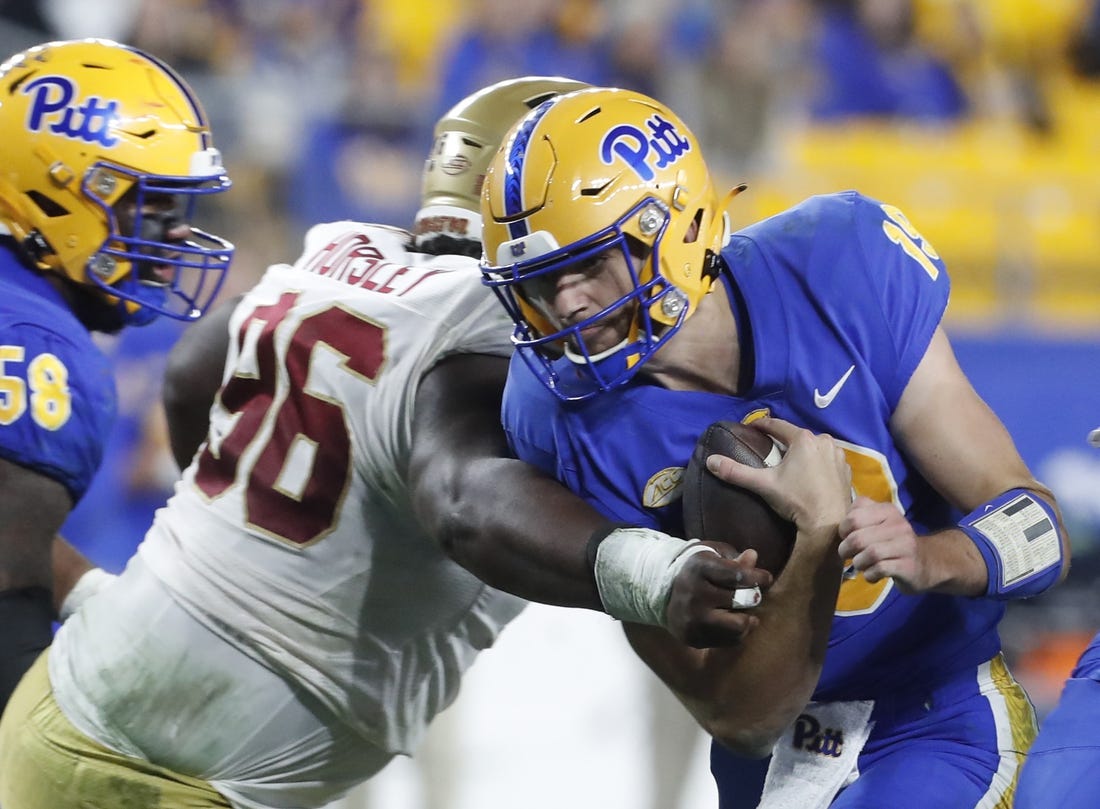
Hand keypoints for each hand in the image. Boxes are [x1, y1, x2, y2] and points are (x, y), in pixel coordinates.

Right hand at [665, 544, 772, 647]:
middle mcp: (693, 594)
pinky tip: (730, 622)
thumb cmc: (700, 572)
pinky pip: (730, 641)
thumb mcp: (714, 557)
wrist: (666, 595)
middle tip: (751, 596)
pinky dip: (736, 633)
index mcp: (699, 568)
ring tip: (744, 612)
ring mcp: (692, 619)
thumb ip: (734, 559)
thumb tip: (753, 557)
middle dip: (752, 597)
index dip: (757, 577)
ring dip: (747, 619)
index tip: (767, 578)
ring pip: (738, 626)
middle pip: (740, 600)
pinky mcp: (694, 638)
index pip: (737, 575)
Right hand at [705, 417, 851, 537]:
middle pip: (797, 436)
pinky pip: (828, 460)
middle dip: (784, 441)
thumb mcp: (763, 485)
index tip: (751, 427)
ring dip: (803, 452)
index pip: (777, 425)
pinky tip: (812, 475)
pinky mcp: (846, 470)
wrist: (827, 524)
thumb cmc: (796, 500)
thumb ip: (736, 472)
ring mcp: (838, 455)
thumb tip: (710, 461)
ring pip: (815, 447)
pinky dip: (819, 463)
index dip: (762, 425)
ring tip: (792, 464)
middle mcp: (824, 441)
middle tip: (771, 450)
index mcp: (803, 439)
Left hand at [838, 496, 925, 592]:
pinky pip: (880, 569)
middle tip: (848, 555)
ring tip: (861, 565)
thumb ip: (860, 511)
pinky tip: (872, 574)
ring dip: (858, 563)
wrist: (926, 563)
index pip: (854, 517)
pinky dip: (869, 575)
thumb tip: (844, 515)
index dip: (843, 530)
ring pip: (869, 554)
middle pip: (858, 538)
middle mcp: (898, 525)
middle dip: (846, 550)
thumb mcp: (878, 520)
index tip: (846, 537)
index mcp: (887, 510)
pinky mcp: (908, 566)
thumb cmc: (892, 541)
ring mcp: (906, 546)